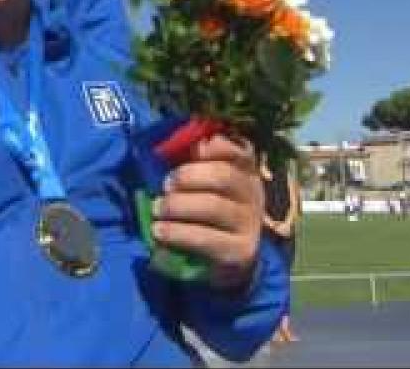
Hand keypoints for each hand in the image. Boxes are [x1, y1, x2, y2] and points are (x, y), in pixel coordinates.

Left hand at [150, 133, 263, 290]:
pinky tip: (159, 232)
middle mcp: (253, 194)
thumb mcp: (204, 185)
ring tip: (157, 209)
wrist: (228, 262)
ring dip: (178, 205)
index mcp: (244, 171)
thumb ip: (193, 164)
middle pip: (224, 176)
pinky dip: (178, 233)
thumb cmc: (206, 213)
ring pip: (214, 206)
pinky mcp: (240, 252)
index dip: (217, 146)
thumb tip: (175, 147)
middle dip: (188, 176)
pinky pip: (207, 239)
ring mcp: (249, 224)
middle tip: (166, 185)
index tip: (195, 149)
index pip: (241, 151)